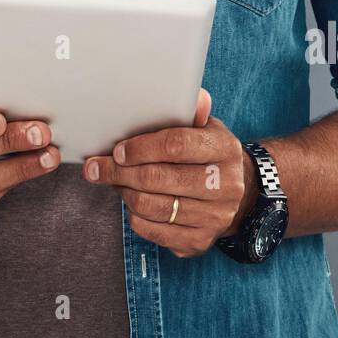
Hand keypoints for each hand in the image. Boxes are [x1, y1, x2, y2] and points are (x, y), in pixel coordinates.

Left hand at [83, 88, 256, 257]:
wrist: (240, 196)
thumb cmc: (210, 155)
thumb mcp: (207, 128)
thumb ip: (193, 111)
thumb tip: (195, 95)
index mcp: (224, 150)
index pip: (176, 145)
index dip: (141, 148)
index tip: (118, 150)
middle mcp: (225, 186)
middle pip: (159, 179)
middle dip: (120, 171)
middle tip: (97, 167)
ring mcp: (214, 217)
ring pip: (153, 207)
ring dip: (125, 193)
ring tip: (115, 181)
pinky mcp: (200, 242)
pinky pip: (154, 231)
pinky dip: (135, 216)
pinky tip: (130, 202)